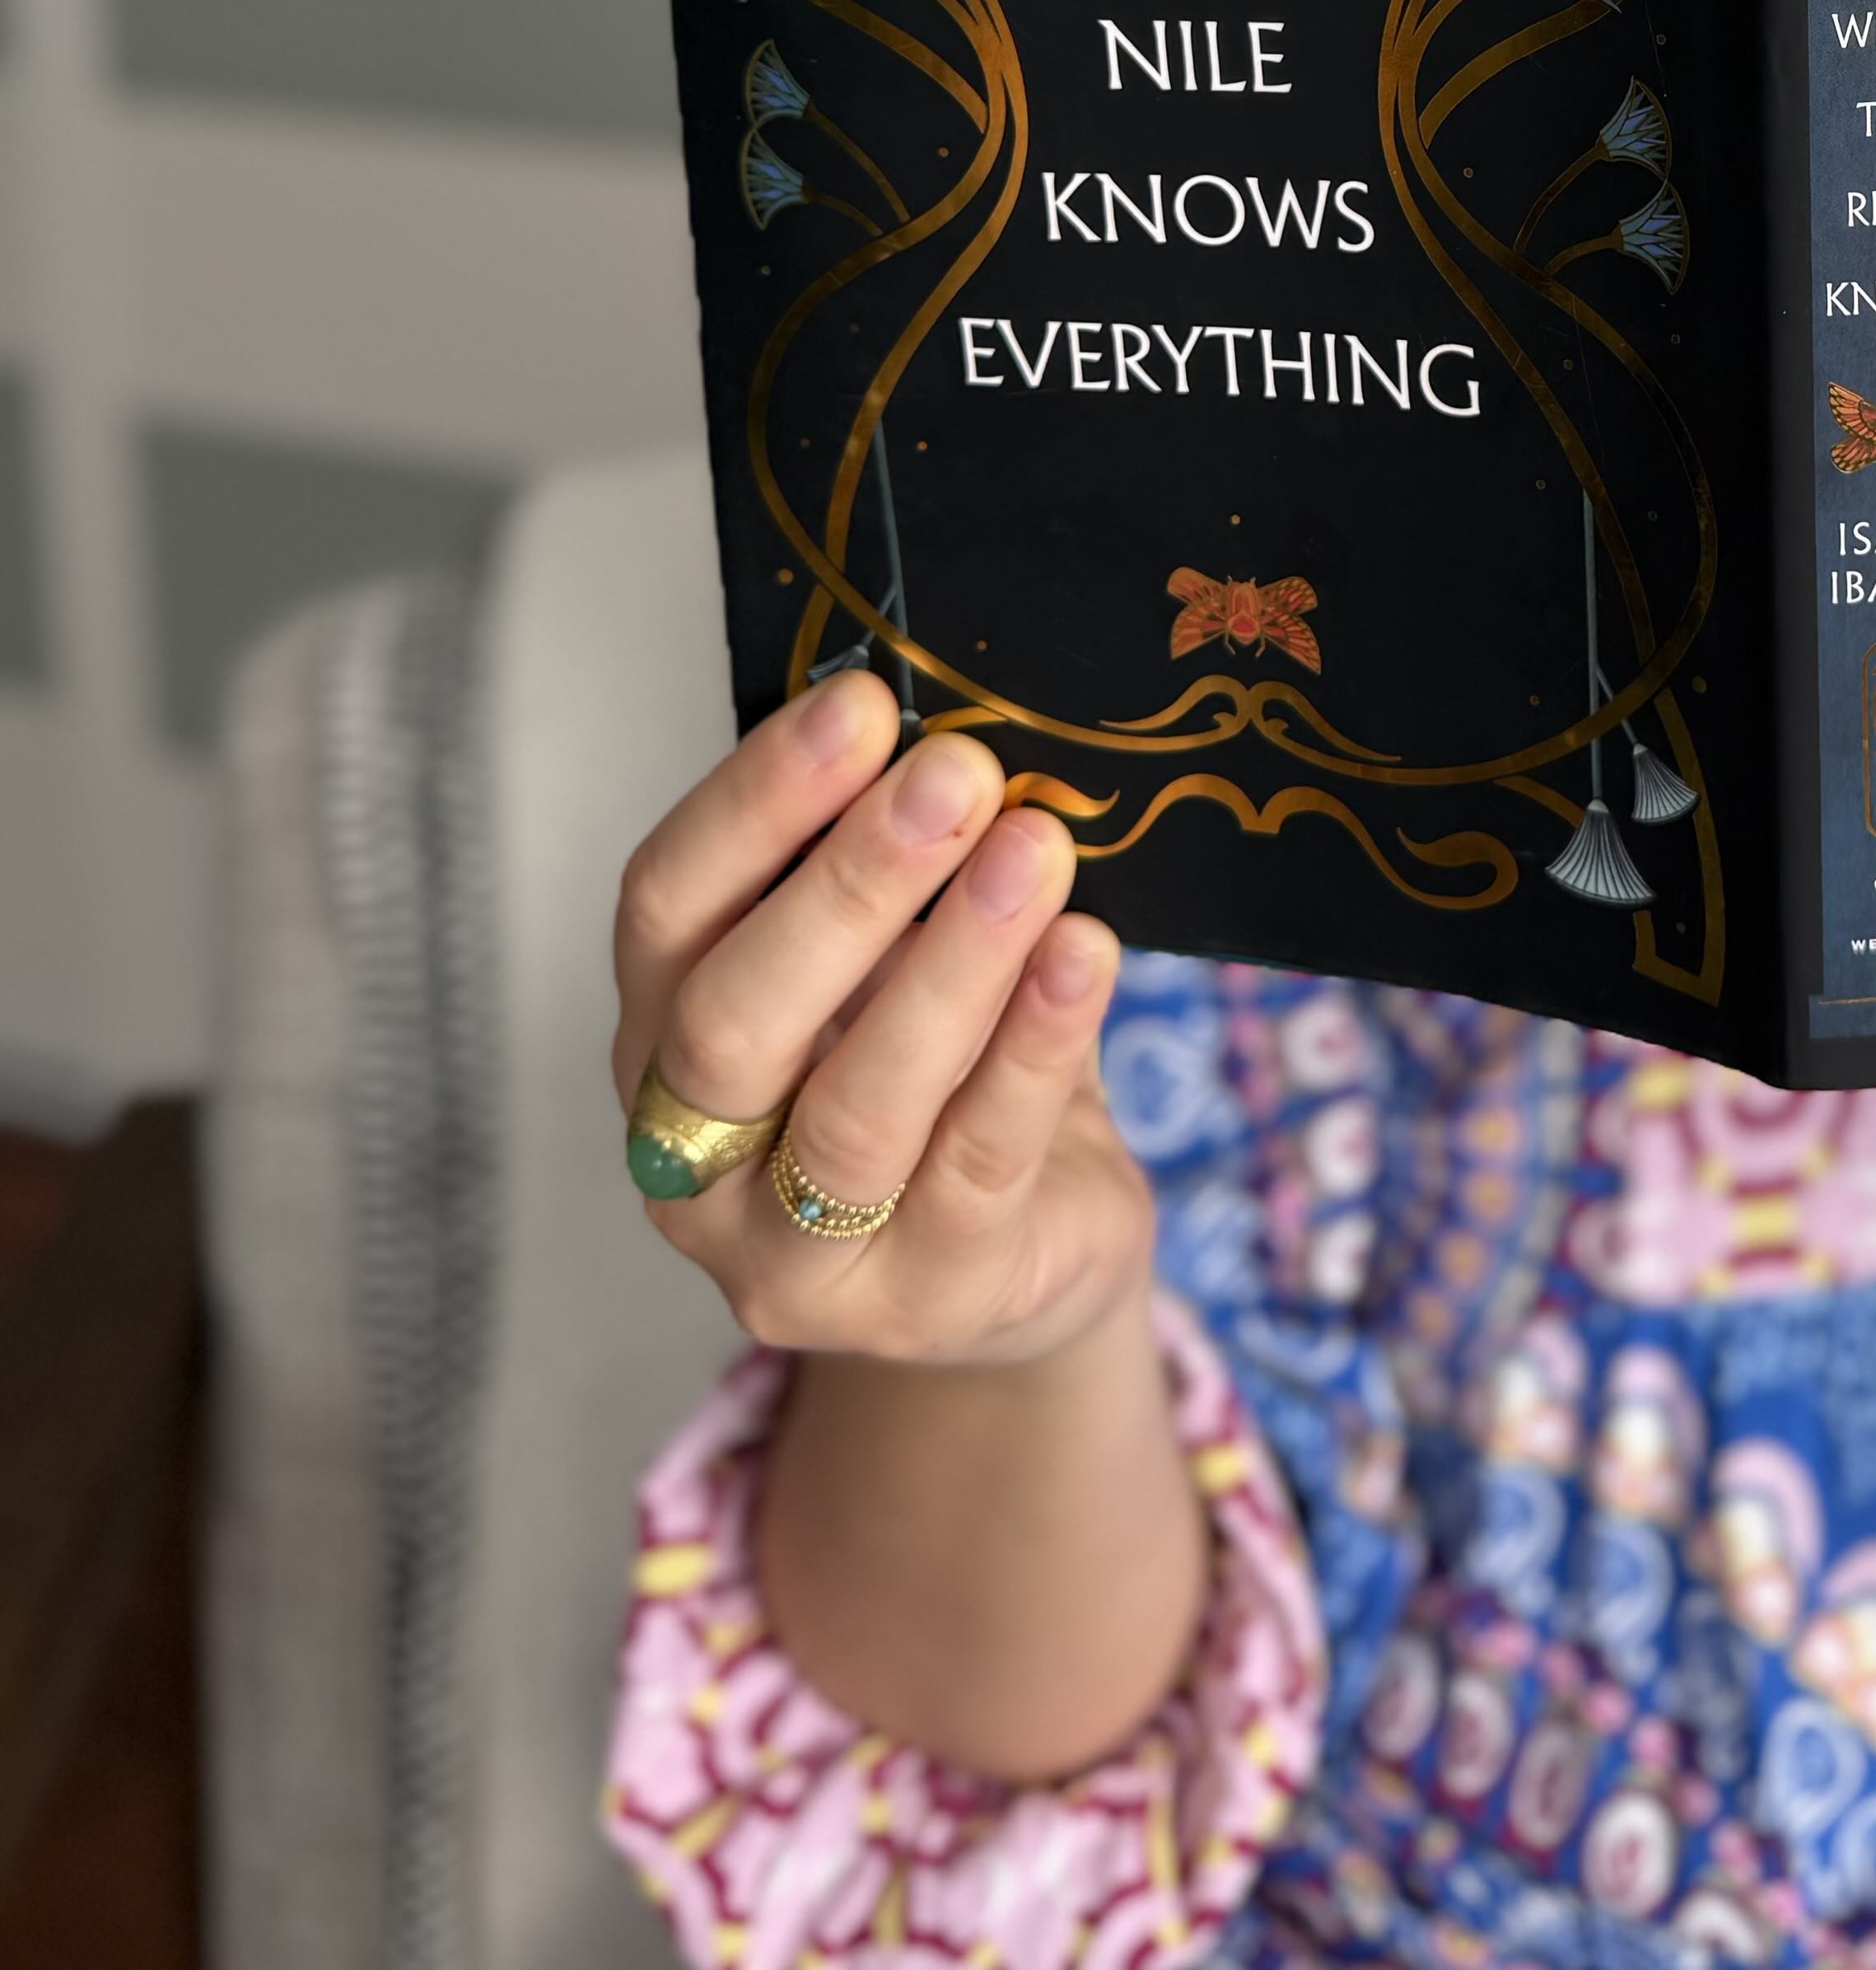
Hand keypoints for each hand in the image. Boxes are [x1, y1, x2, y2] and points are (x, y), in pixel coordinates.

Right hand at [608, 671, 1152, 1368]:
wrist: (1031, 1255)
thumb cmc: (945, 1068)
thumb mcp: (890, 964)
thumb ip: (889, 875)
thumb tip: (942, 728)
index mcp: (660, 1038)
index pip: (663, 911)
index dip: (753, 803)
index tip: (858, 703)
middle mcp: (694, 1163)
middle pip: (735, 1019)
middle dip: (849, 884)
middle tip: (957, 772)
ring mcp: (798, 1258)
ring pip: (860, 1108)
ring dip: (956, 964)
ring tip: (1036, 849)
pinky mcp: (930, 1299)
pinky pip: (981, 1162)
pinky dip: (1037, 1047)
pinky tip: (1088, 953)